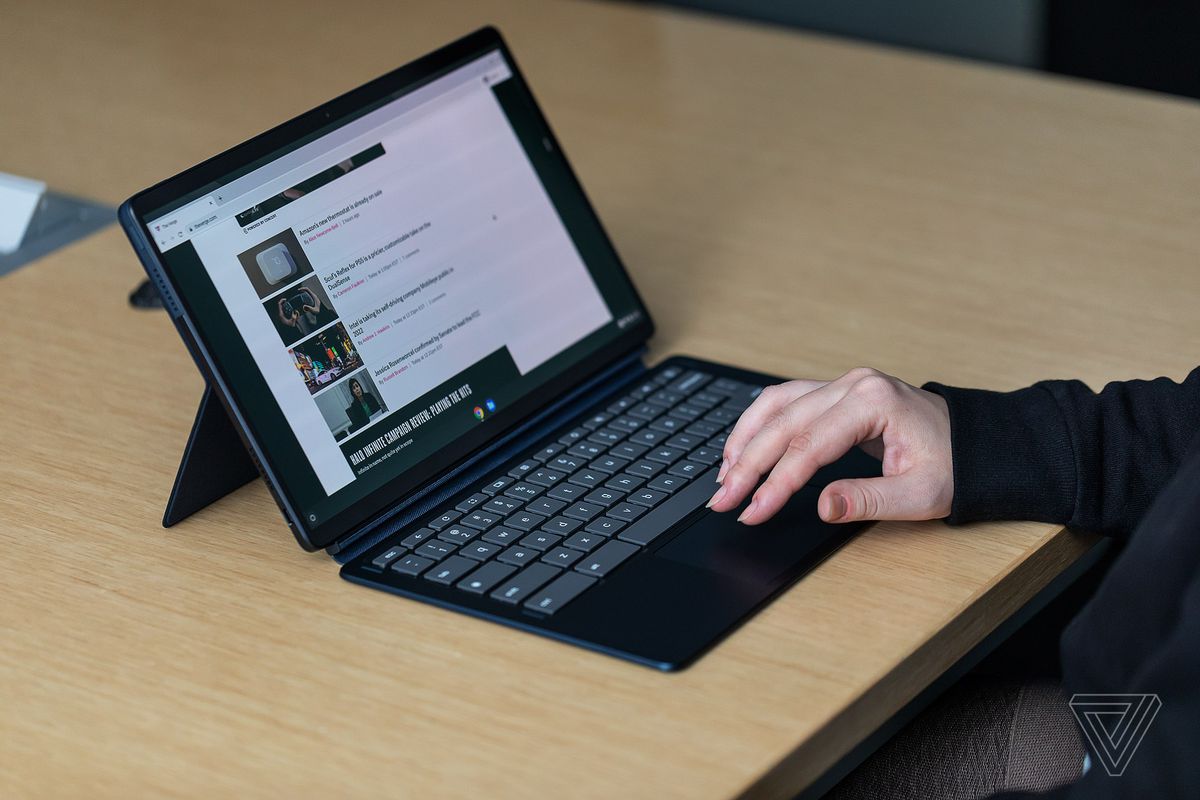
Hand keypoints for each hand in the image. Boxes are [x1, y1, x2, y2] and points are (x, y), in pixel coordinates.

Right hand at [707, 368, 952, 524]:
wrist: (978, 444)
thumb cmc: (955, 466)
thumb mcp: (920, 495)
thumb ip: (867, 500)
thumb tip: (821, 506)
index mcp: (873, 403)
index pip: (808, 447)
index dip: (775, 484)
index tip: (752, 512)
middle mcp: (853, 385)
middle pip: (784, 424)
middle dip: (748, 465)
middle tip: (722, 499)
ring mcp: (843, 384)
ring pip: (777, 405)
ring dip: (745, 439)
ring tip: (724, 475)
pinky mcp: (837, 392)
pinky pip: (787, 401)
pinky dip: (760, 424)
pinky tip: (743, 447)